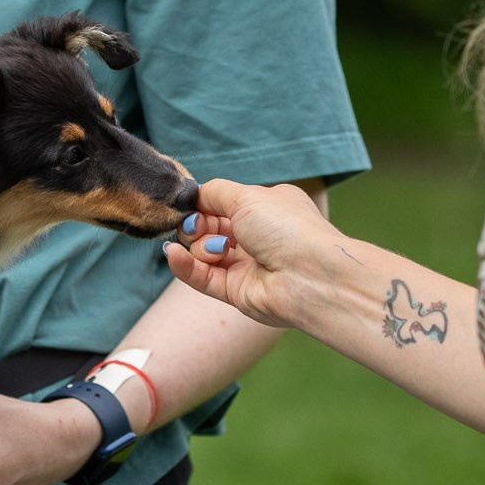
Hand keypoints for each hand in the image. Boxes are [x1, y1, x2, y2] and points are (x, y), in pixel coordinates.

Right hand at [162, 178, 348, 331]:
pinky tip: (172, 254)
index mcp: (266, 209)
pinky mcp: (236, 291)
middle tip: (198, 226)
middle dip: (197, 225)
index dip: (203, 204)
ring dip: (198, 246)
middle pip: (209, 228)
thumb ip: (215, 192)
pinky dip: (183, 265)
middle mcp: (257, 237)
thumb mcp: (248, 196)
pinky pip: (201, 277)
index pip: (222, 205)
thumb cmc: (287, 229)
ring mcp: (247, 265)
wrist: (311, 277)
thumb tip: (193, 194)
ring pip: (203, 253)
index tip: (190, 204)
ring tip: (215, 247)